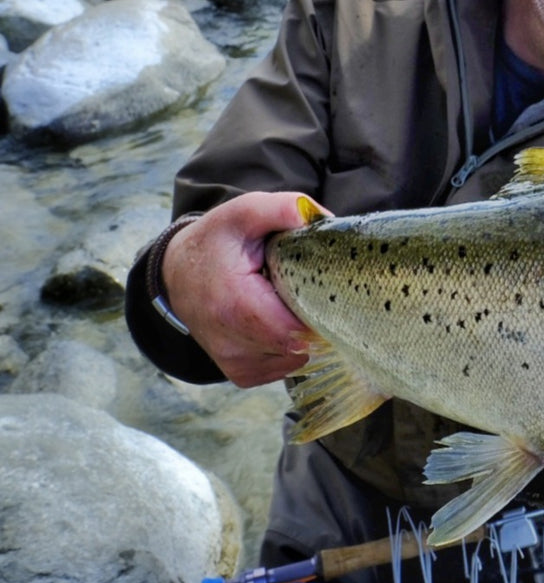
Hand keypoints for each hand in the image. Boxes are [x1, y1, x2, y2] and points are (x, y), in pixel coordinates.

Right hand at [161, 191, 326, 387]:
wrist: (177, 273)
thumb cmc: (217, 242)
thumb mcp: (243, 213)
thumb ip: (279, 208)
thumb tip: (314, 218)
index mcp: (234, 305)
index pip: (296, 330)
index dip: (321, 313)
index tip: (327, 290)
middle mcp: (231, 343)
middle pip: (300, 346)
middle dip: (315, 321)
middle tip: (313, 293)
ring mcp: (235, 363)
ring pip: (296, 359)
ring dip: (303, 335)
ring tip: (289, 303)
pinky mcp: (241, 374)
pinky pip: (284, 367)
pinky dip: (291, 348)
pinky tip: (280, 321)